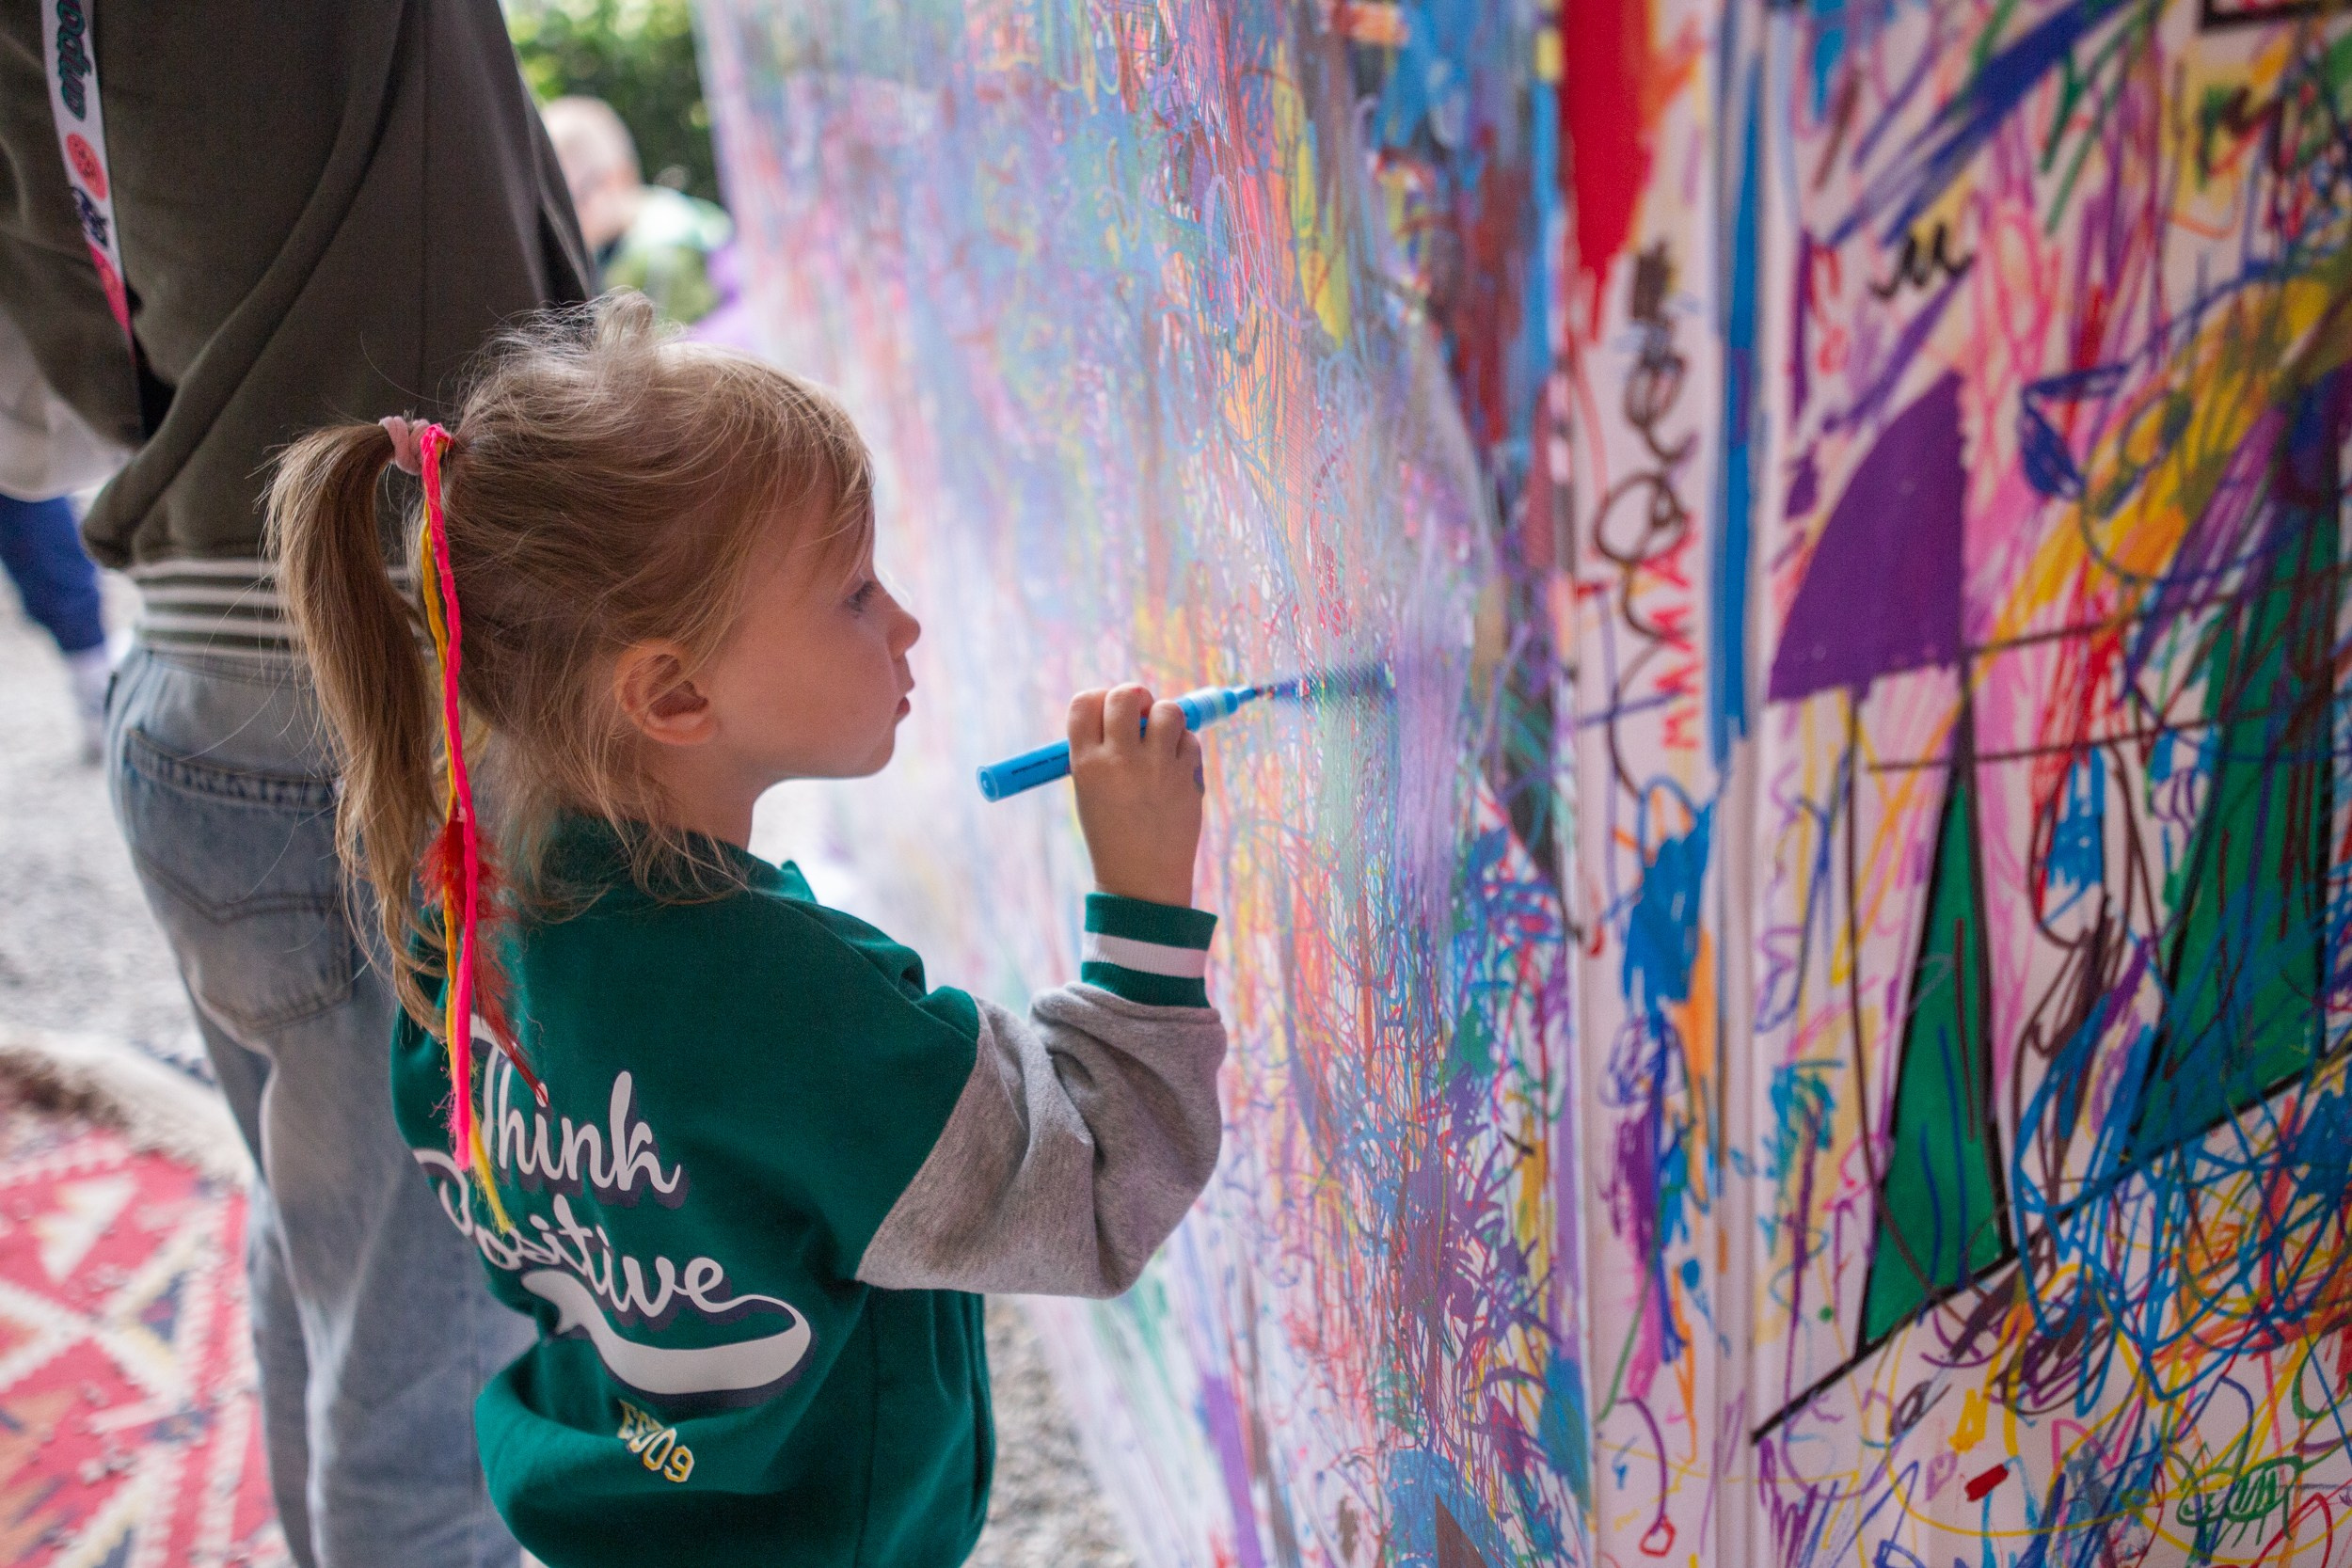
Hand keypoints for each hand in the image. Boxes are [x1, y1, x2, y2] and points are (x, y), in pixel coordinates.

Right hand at [1067, 684, 1204, 906]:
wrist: (1141, 882)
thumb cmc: (1112, 833)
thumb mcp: (1090, 791)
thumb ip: (1103, 749)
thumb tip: (1128, 706)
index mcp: (1085, 763)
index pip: (1084, 703)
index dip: (1099, 699)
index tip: (1109, 711)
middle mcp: (1119, 760)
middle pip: (1125, 696)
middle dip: (1135, 698)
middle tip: (1141, 713)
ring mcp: (1156, 768)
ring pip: (1167, 710)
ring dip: (1165, 718)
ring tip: (1161, 742)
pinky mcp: (1187, 778)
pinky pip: (1190, 740)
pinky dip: (1184, 747)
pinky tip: (1175, 770)